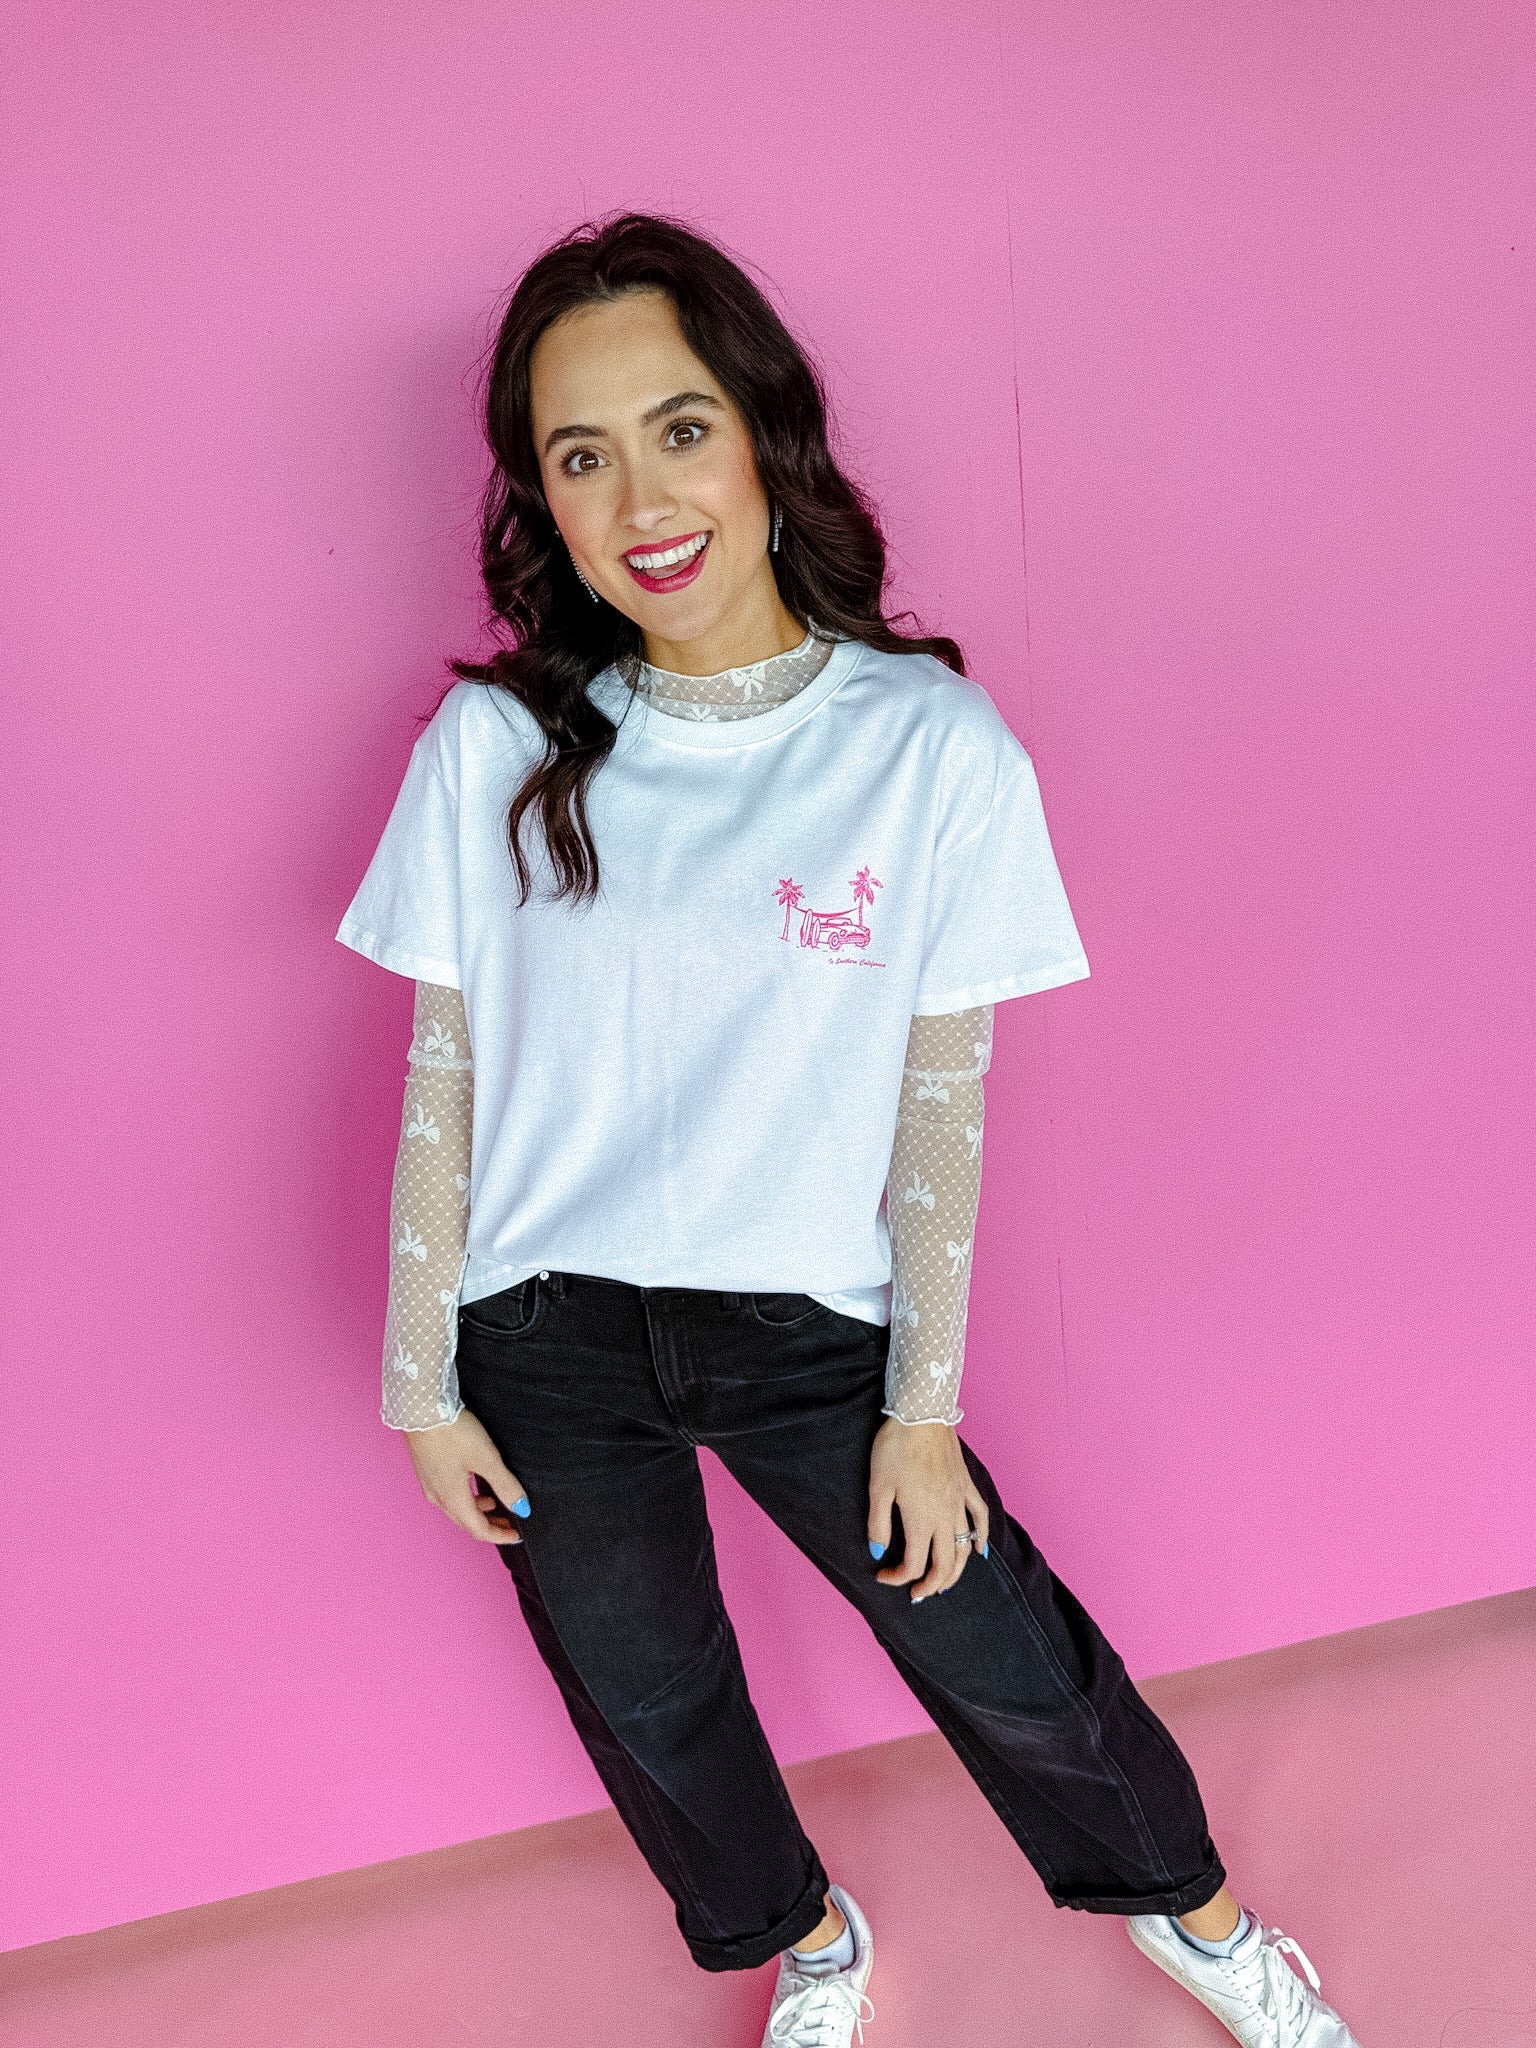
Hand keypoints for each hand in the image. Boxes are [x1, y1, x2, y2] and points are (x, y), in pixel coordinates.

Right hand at [404, 1407, 529, 1542]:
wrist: (420, 1409)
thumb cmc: (452, 1433)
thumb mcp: (486, 1459)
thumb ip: (505, 1485)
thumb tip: (521, 1509)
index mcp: (452, 1499)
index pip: (478, 1529)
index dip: (500, 1535)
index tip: (516, 1535)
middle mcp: (437, 1497)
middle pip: (466, 1522)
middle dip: (489, 1526)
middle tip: (509, 1524)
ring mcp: (429, 1483)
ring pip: (456, 1508)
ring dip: (477, 1510)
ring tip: (495, 1503)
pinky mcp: (426, 1469)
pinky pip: (448, 1494)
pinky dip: (465, 1497)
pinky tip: (473, 1483)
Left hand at [867, 1417, 988, 1601]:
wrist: (921, 1415)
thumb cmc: (895, 1449)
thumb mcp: (878, 1488)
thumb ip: (879, 1524)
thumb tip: (878, 1552)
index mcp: (921, 1520)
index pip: (914, 1564)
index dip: (898, 1577)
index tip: (883, 1575)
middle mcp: (945, 1516)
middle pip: (944, 1564)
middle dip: (932, 1585)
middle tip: (918, 1594)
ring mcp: (959, 1501)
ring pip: (964, 1547)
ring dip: (956, 1571)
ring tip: (945, 1584)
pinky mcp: (966, 1486)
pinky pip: (980, 1517)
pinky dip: (981, 1537)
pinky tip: (978, 1550)